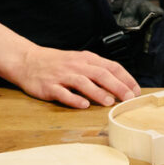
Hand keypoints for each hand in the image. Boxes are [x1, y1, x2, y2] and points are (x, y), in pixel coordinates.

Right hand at [17, 43, 139, 106]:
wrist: (27, 60)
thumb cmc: (57, 63)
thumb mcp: (79, 60)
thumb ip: (96, 70)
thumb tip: (119, 84)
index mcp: (86, 59)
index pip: (111, 66)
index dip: (125, 78)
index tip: (136, 90)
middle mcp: (76, 66)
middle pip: (100, 74)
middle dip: (117, 86)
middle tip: (129, 98)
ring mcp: (62, 76)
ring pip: (83, 83)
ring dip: (98, 92)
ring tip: (109, 102)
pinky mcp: (49, 87)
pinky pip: (63, 93)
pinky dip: (74, 99)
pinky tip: (83, 105)